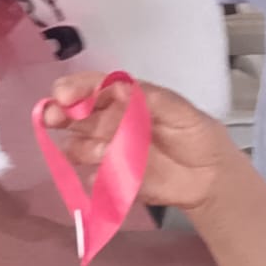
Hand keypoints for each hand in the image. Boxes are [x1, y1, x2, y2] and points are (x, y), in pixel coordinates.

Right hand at [43, 74, 239, 212]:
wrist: (211, 177)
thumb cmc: (196, 135)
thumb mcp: (180, 110)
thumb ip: (149, 98)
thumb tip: (117, 86)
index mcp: (123, 99)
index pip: (90, 88)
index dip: (74, 88)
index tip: (63, 95)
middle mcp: (107, 122)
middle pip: (72, 114)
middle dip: (58, 114)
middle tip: (54, 118)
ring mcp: (106, 151)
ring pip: (76, 146)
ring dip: (83, 148)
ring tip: (106, 154)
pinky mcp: (110, 179)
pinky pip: (91, 177)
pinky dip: (97, 177)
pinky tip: (115, 176)